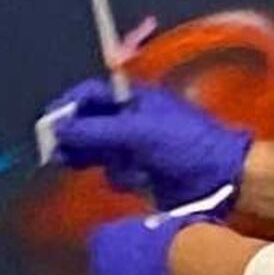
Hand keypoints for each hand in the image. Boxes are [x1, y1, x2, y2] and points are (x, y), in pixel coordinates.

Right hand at [38, 79, 249, 206]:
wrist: (223, 177)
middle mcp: (132, 118)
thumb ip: (96, 130)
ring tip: (90, 167)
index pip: (91, 94)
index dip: (69, 106)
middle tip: (57, 155)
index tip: (50, 124)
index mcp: (134, 98)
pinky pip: (115, 172)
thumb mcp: (138, 132)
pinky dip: (118, 176)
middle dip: (75, 138)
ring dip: (96, 159)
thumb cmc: (185, 144)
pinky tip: (133, 180)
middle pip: (90, 123)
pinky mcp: (141, 171)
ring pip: (99, 151)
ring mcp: (136, 145)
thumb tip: (60, 128)